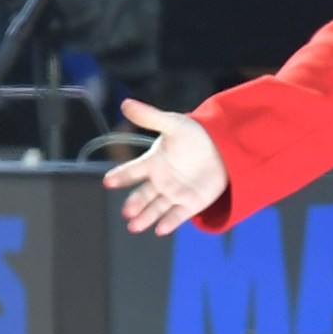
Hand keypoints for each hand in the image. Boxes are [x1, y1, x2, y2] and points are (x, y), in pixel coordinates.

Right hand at [102, 98, 227, 235]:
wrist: (224, 148)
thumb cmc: (194, 136)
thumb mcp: (174, 124)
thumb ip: (150, 117)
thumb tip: (125, 103)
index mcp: (153, 162)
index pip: (133, 170)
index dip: (121, 175)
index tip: (108, 181)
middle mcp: (160, 181)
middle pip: (143, 194)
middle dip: (134, 203)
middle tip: (127, 211)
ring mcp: (174, 193)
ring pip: (156, 208)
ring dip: (146, 217)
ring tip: (134, 226)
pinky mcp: (191, 203)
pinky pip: (178, 214)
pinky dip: (169, 222)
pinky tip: (160, 229)